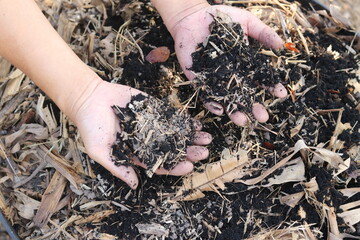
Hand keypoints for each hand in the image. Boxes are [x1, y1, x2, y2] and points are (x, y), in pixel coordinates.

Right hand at [72, 80, 210, 188]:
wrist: (88, 98)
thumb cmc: (90, 127)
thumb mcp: (100, 151)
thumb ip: (117, 167)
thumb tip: (134, 185)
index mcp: (136, 154)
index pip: (159, 164)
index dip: (174, 166)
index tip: (188, 166)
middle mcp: (147, 141)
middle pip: (171, 150)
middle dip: (188, 152)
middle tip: (204, 153)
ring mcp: (151, 124)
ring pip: (174, 133)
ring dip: (190, 137)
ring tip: (206, 139)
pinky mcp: (152, 109)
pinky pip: (170, 116)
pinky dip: (183, 120)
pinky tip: (196, 124)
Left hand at [170, 4, 286, 125]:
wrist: (193, 17)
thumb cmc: (221, 18)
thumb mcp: (246, 22)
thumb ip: (262, 33)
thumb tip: (281, 45)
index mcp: (245, 64)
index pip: (260, 79)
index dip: (270, 87)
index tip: (280, 94)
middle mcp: (232, 75)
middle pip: (244, 94)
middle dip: (254, 106)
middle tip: (263, 117)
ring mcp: (215, 78)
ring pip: (226, 99)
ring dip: (233, 111)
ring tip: (242, 121)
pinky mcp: (199, 79)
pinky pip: (205, 94)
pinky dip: (212, 103)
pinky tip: (219, 110)